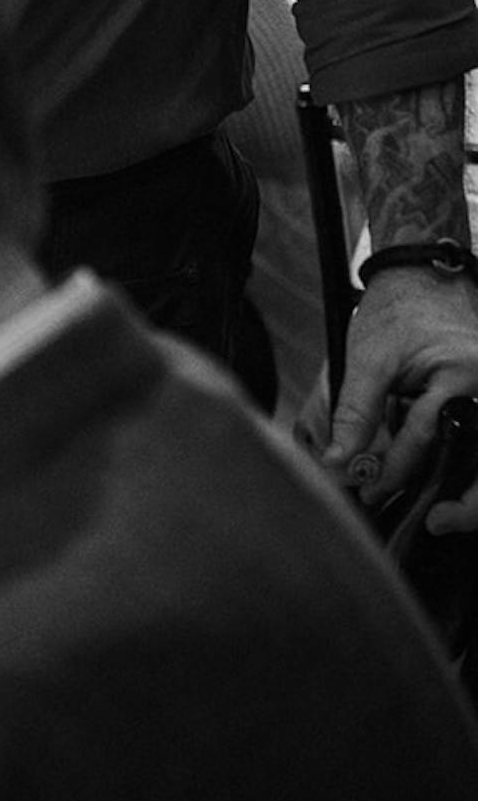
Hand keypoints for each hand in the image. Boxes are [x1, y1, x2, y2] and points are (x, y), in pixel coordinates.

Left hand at [306, 264, 477, 530]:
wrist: (425, 279)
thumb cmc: (398, 313)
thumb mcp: (367, 359)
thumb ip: (354, 413)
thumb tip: (337, 463)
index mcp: (462, 373)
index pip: (425, 436)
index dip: (392, 469)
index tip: (365, 492)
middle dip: (469, 501)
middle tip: (435, 521)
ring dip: (474, 490)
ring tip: (446, 517)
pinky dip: (470, 466)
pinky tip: (453, 492)